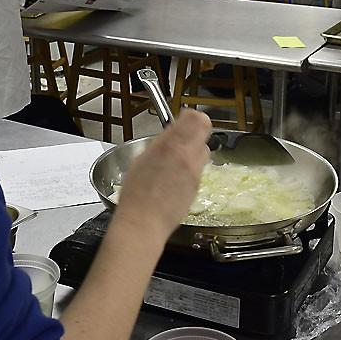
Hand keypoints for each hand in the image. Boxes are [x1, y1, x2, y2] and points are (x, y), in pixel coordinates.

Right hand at [113, 110, 211, 238]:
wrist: (144, 222)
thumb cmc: (136, 193)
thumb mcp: (141, 158)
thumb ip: (161, 143)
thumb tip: (171, 135)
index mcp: (171, 145)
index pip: (197, 118)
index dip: (190, 116)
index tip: (181, 120)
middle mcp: (187, 156)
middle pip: (205, 132)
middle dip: (193, 133)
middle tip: (179, 140)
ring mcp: (195, 172)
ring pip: (204, 151)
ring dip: (193, 151)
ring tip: (175, 161)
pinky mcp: (198, 187)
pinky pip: (199, 170)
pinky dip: (190, 169)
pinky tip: (174, 179)